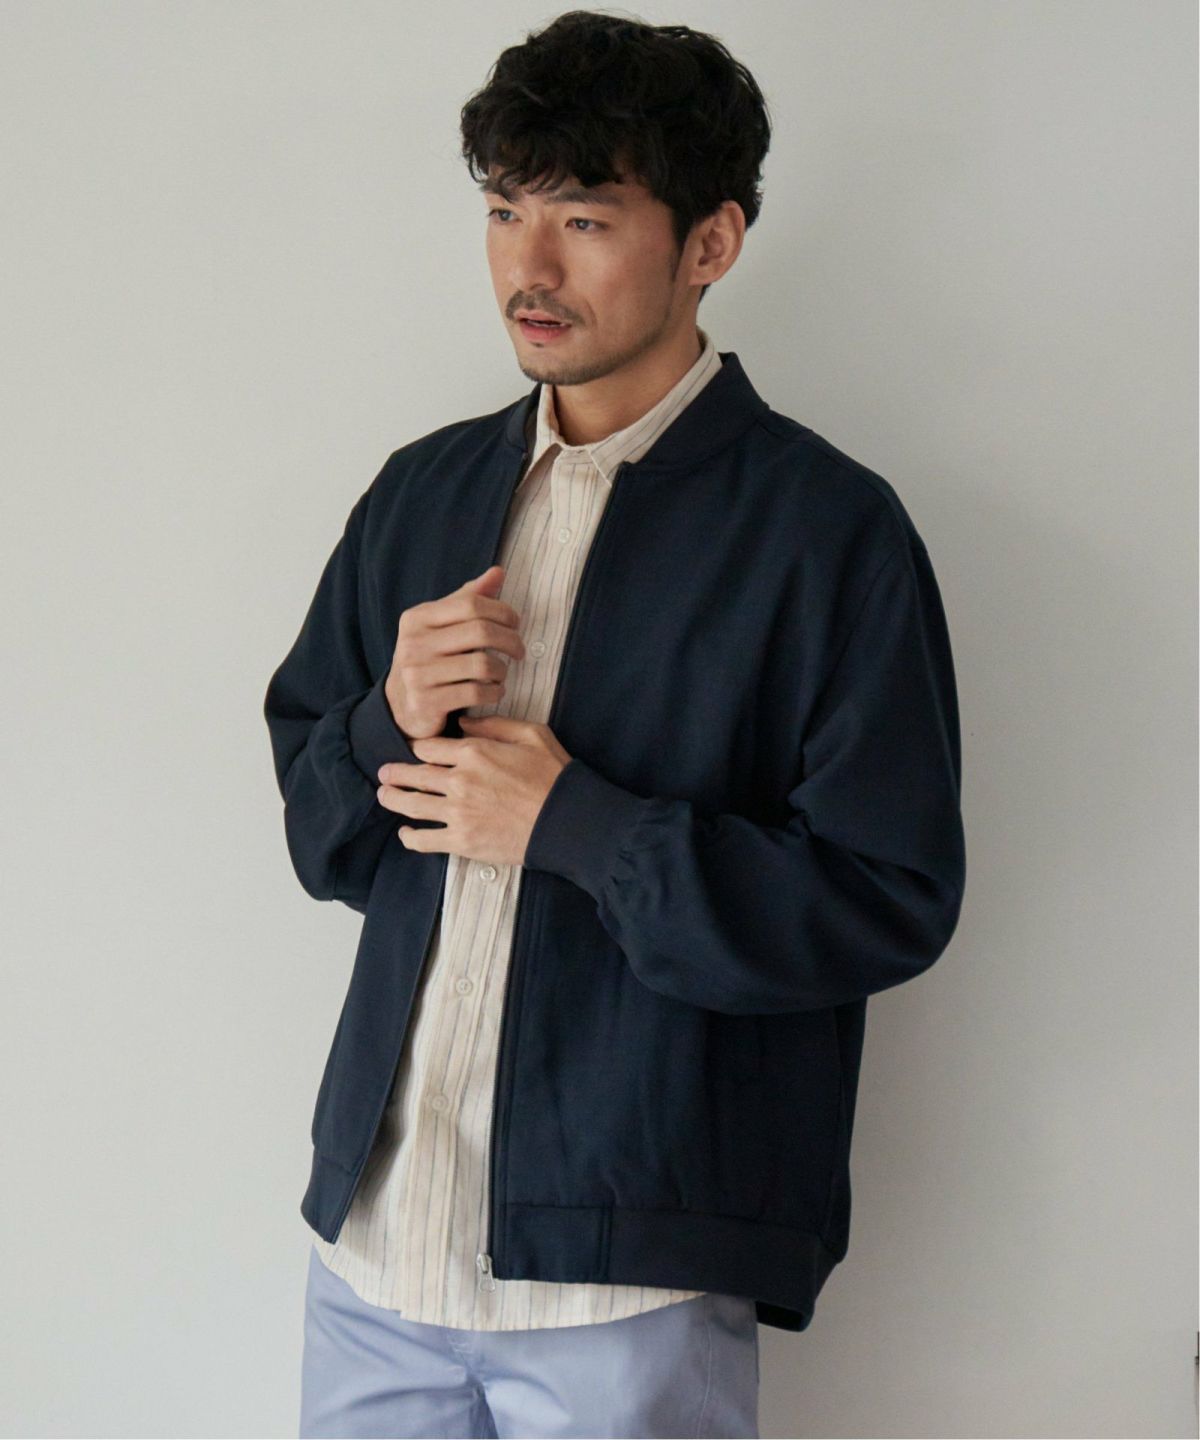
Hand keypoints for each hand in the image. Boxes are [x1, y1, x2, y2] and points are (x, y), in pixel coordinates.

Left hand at [377, 714, 571, 866]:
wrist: (567, 820)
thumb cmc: (554, 776)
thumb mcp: (531, 734)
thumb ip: (494, 724)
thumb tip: (464, 721)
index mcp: (474, 752)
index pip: (428, 747)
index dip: (418, 748)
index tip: (415, 752)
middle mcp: (460, 781)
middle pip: (413, 774)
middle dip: (394, 773)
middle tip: (384, 773)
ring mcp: (458, 813)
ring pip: (411, 804)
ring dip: (392, 799)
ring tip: (385, 796)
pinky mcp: (462, 841)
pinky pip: (425, 840)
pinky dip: (410, 837)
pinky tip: (405, 833)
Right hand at [384, 565, 523, 740]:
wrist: (401, 704)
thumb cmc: (430, 657)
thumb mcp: (441, 625)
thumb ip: (467, 599)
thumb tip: (498, 572)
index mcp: (417, 618)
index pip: (471, 604)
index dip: (502, 611)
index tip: (515, 623)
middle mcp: (414, 644)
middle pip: (480, 631)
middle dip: (510, 640)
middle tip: (519, 650)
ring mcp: (418, 674)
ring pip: (482, 665)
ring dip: (502, 670)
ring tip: (502, 673)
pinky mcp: (427, 703)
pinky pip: (476, 693)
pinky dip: (495, 692)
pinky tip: (495, 690)